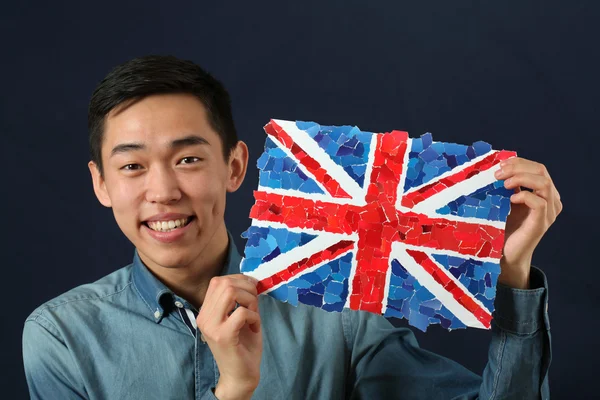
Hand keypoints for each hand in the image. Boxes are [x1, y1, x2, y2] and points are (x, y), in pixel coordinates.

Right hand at [197, 274, 261, 399]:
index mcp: (206, 312)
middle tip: (255, 303)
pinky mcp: (223, 336)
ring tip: (254, 314)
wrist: (239, 375)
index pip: (217, 281)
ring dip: (250, 300)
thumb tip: (251, 281)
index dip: (238, 279)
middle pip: (224, 283)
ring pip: (231, 292)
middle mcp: (204, 317)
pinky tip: (254, 327)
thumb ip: (242, 299)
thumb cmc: (242, 346)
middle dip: (246, 288)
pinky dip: (254, 316)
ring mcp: (212, 326)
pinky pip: (242, 312)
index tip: (252, 289)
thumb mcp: (240, 317)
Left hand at [494, 157, 561, 288]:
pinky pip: (540, 203)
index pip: (538, 168)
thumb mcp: (506, 200)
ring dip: (521, 178)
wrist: (506, 253)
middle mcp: (552, 201)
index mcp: (544, 193)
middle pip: (542, 172)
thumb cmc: (505, 226)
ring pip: (544, 184)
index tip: (500, 164)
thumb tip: (497, 167)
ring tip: (503, 184)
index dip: (519, 162)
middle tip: (497, 174)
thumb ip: (508, 185)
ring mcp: (549, 213)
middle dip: (518, 168)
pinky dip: (525, 196)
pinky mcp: (542, 223)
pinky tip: (511, 199)